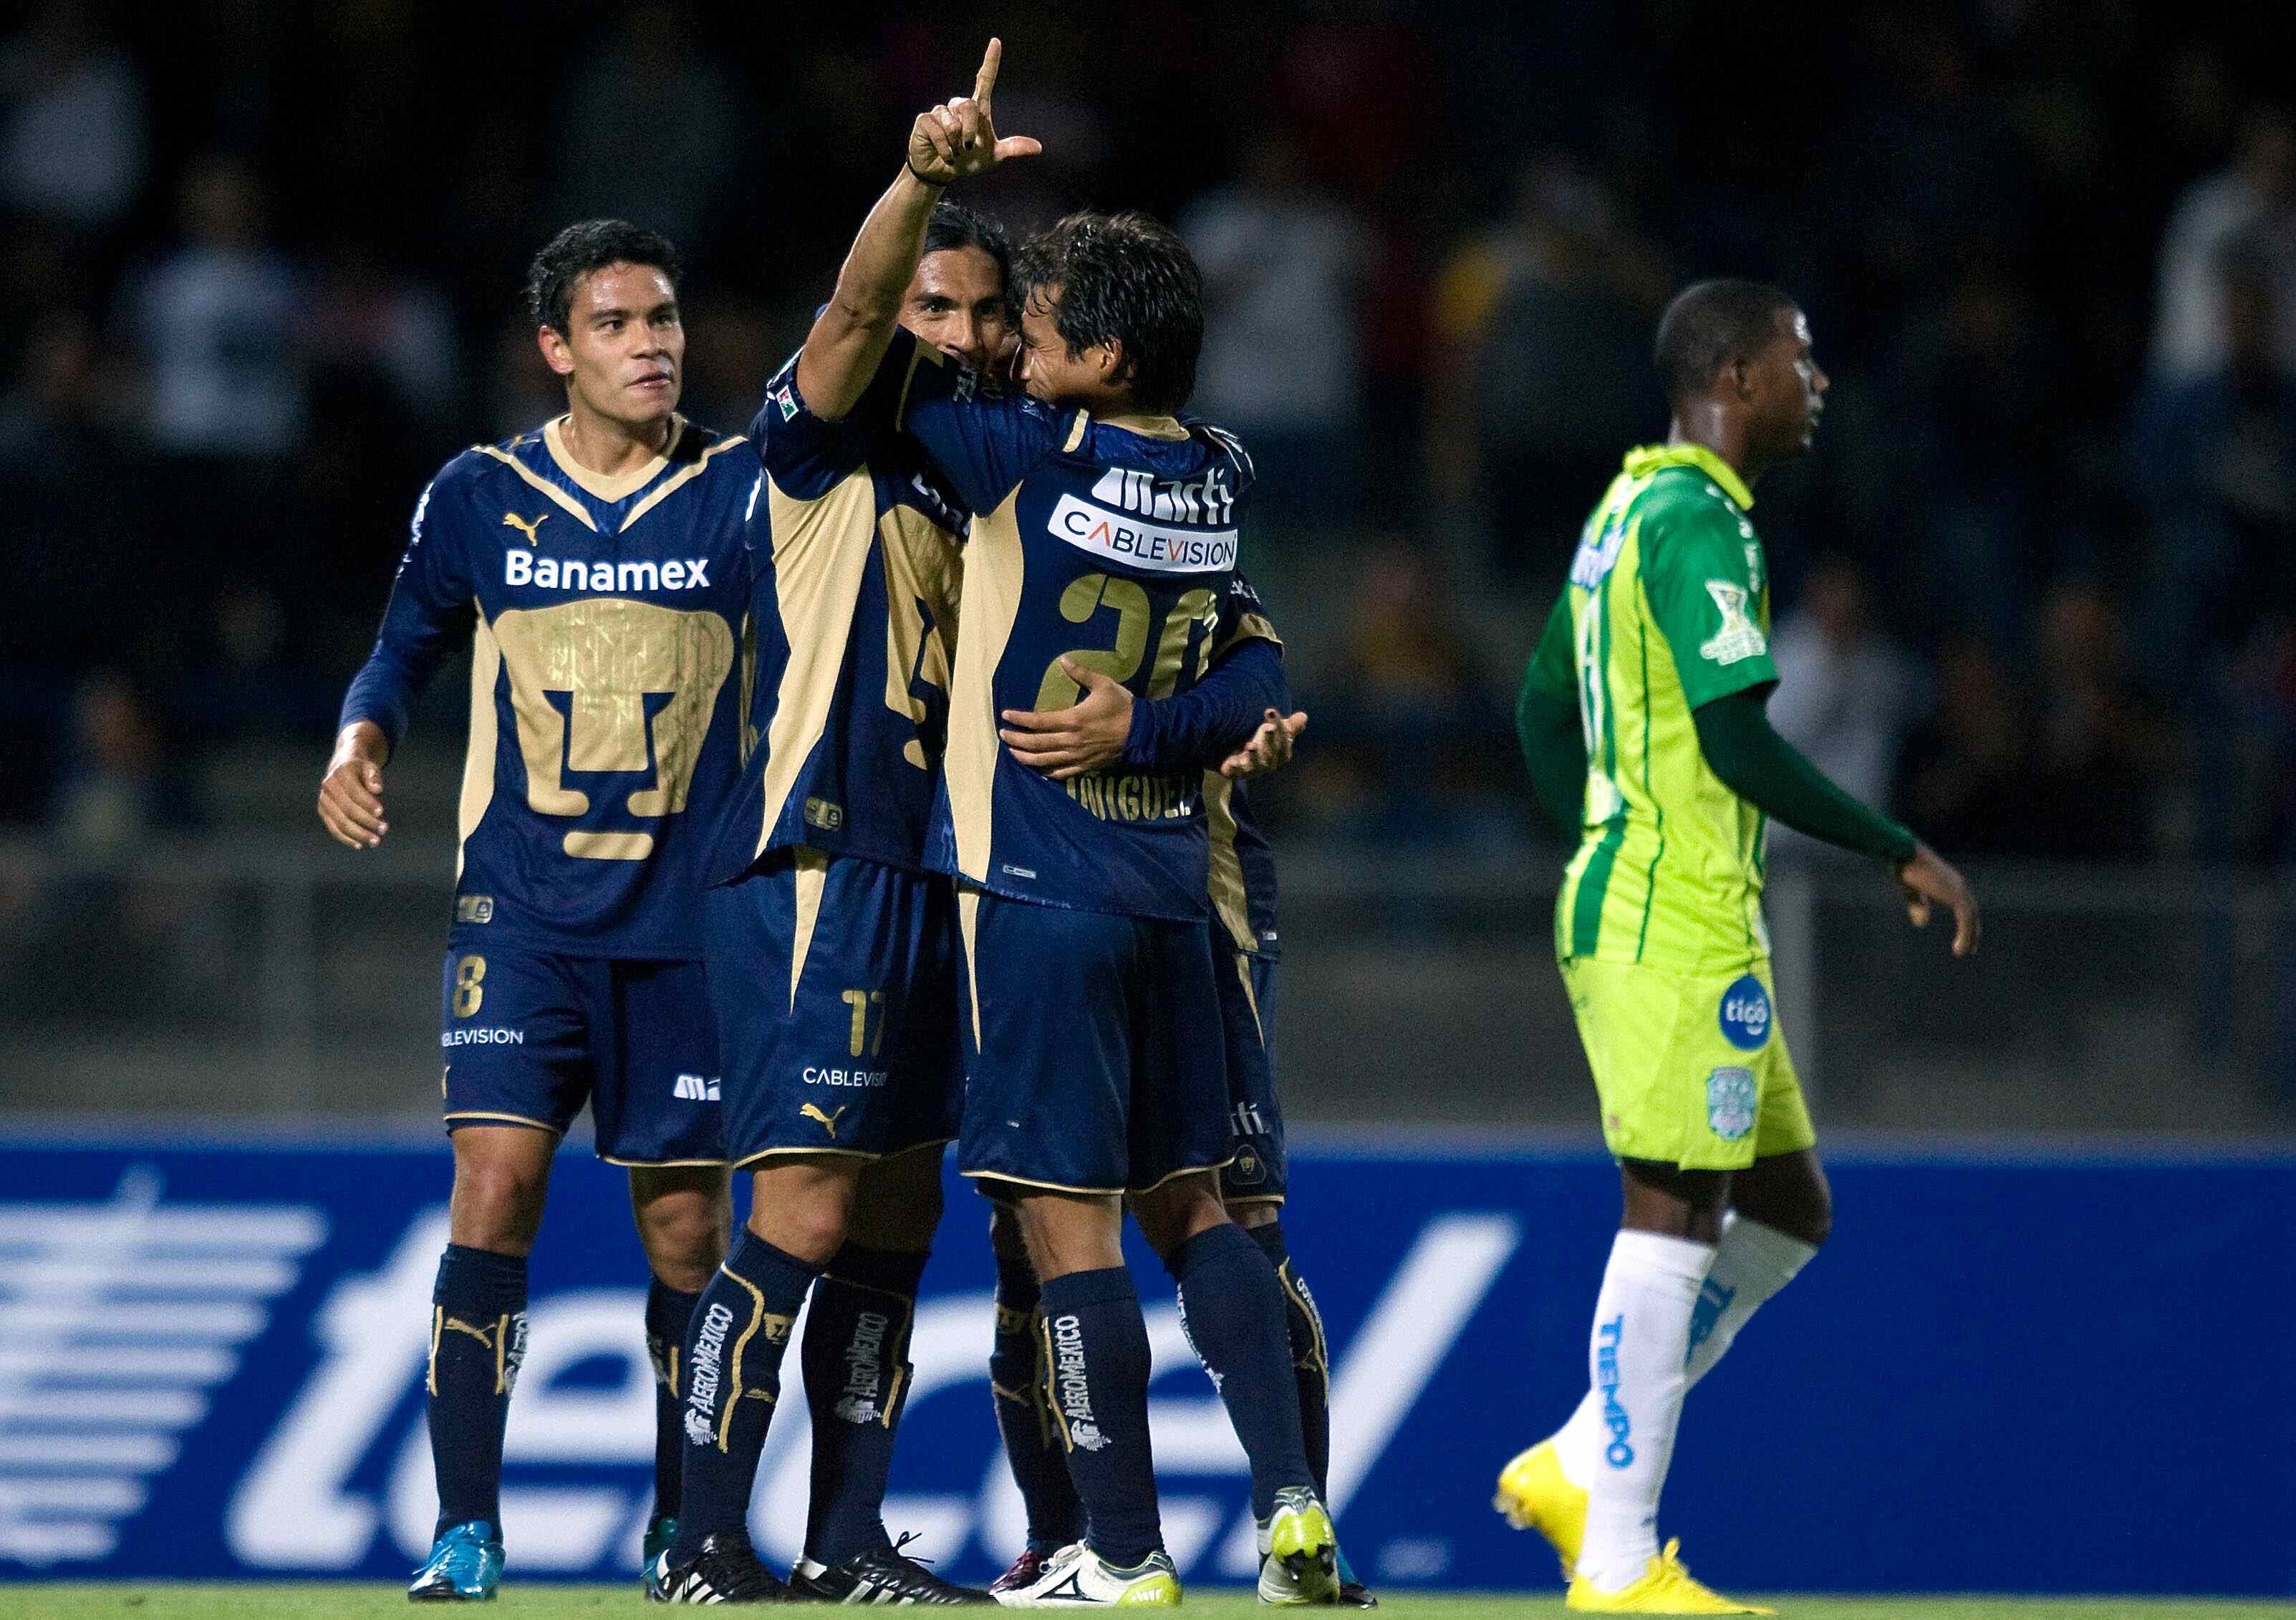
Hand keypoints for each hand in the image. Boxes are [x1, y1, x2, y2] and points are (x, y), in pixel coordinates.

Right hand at [317, 721, 390, 849]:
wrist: (342, 766)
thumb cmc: (361, 769)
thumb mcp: (370, 767)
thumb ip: (374, 777)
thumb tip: (378, 790)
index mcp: (341, 773)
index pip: (354, 792)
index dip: (367, 803)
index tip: (381, 812)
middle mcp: (329, 786)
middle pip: (348, 809)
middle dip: (367, 821)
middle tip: (384, 829)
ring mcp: (324, 800)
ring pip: (339, 822)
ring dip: (358, 834)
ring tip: (375, 841)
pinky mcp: (323, 811)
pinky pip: (333, 828)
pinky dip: (346, 838)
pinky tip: (359, 845)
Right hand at [907, 39, 1041, 185]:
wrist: (943, 173)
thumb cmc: (968, 161)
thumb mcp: (994, 157)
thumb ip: (1013, 148)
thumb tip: (1039, 147)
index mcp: (977, 109)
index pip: (985, 80)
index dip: (990, 61)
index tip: (996, 42)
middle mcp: (958, 105)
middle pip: (968, 105)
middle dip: (969, 130)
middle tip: (967, 148)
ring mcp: (940, 111)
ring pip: (951, 122)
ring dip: (955, 144)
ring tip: (954, 152)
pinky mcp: (925, 120)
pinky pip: (937, 130)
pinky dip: (944, 148)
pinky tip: (945, 155)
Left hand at [1000, 657, 1131, 779]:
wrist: (1142, 732)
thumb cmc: (1122, 706)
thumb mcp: (1103, 684)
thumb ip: (1081, 673)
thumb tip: (1063, 660)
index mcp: (1073, 720)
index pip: (1039, 721)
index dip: (1020, 719)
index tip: (1006, 715)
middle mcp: (1071, 741)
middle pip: (1037, 743)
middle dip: (1017, 740)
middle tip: (1003, 735)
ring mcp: (1077, 756)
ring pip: (1045, 761)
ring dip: (1026, 758)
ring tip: (1013, 753)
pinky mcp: (1086, 765)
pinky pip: (1062, 772)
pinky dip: (1048, 772)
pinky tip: (1039, 770)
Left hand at [1219, 709, 1307, 778]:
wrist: (1240, 759)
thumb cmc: (1263, 744)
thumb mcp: (1276, 733)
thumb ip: (1289, 726)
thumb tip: (1303, 716)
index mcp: (1281, 754)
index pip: (1284, 741)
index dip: (1280, 727)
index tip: (1271, 711)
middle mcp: (1269, 763)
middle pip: (1271, 752)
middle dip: (1270, 740)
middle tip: (1268, 727)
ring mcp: (1253, 769)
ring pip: (1256, 763)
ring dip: (1254, 755)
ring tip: (1251, 745)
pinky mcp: (1237, 772)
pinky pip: (1237, 772)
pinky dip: (1236, 767)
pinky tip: (1235, 761)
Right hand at [1896, 841, 1978, 956]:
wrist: (1904, 854)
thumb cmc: (1904, 865)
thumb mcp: (1910, 889)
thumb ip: (1918, 905)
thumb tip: (1923, 924)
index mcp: (1949, 882)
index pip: (1964, 905)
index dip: (1965, 922)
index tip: (1964, 937)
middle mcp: (1958, 885)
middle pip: (1971, 912)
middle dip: (1972, 931)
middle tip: (1970, 949)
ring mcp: (1959, 890)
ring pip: (1970, 919)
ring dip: (1968, 938)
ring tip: (1961, 953)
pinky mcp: (1956, 896)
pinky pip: (1966, 920)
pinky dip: (1965, 936)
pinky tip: (1959, 948)